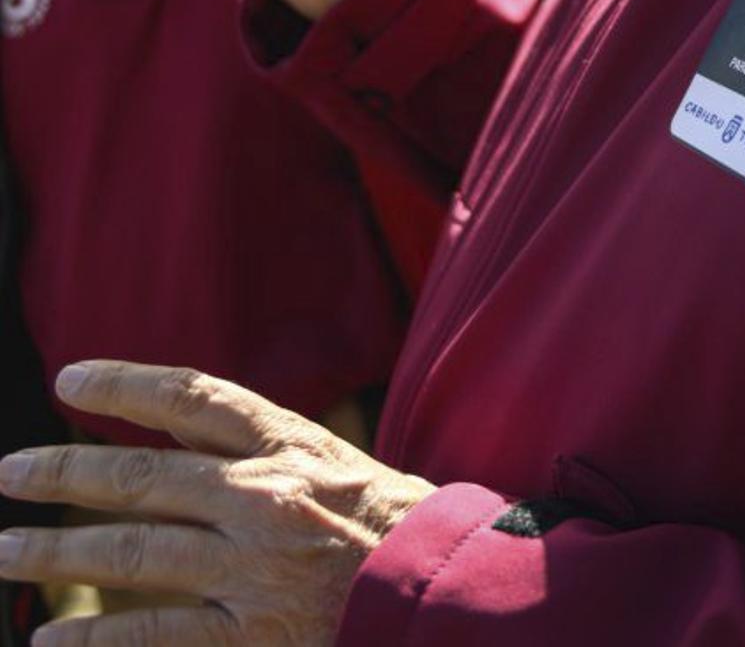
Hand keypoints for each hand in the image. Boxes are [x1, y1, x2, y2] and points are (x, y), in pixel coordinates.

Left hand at [0, 362, 435, 645]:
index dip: (125, 385)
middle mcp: (265, 496)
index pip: (192, 399)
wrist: (445, 590)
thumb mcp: (340, 463)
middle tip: (10, 473)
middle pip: (142, 476)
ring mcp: (255, 565)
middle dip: (64, 474)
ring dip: (57, 551)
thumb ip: (270, 453)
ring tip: (5, 550)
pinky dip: (98, 637)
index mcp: (291, 445)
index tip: (72, 379)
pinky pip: (157, 633)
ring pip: (133, 551)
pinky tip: (52, 638)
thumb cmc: (399, 523)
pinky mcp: (255, 631)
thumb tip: (187, 442)